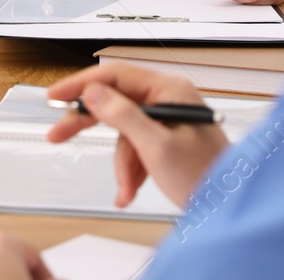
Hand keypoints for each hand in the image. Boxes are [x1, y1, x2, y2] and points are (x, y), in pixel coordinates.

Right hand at [46, 65, 227, 206]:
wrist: (227, 207)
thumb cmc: (204, 176)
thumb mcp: (157, 147)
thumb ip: (122, 116)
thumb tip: (93, 92)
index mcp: (169, 90)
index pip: (116, 75)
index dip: (82, 84)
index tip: (56, 96)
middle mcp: (167, 98)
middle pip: (115, 101)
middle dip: (89, 124)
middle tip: (58, 134)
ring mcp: (167, 118)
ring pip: (124, 132)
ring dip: (121, 163)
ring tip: (125, 189)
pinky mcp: (166, 138)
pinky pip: (135, 147)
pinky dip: (131, 170)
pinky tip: (130, 191)